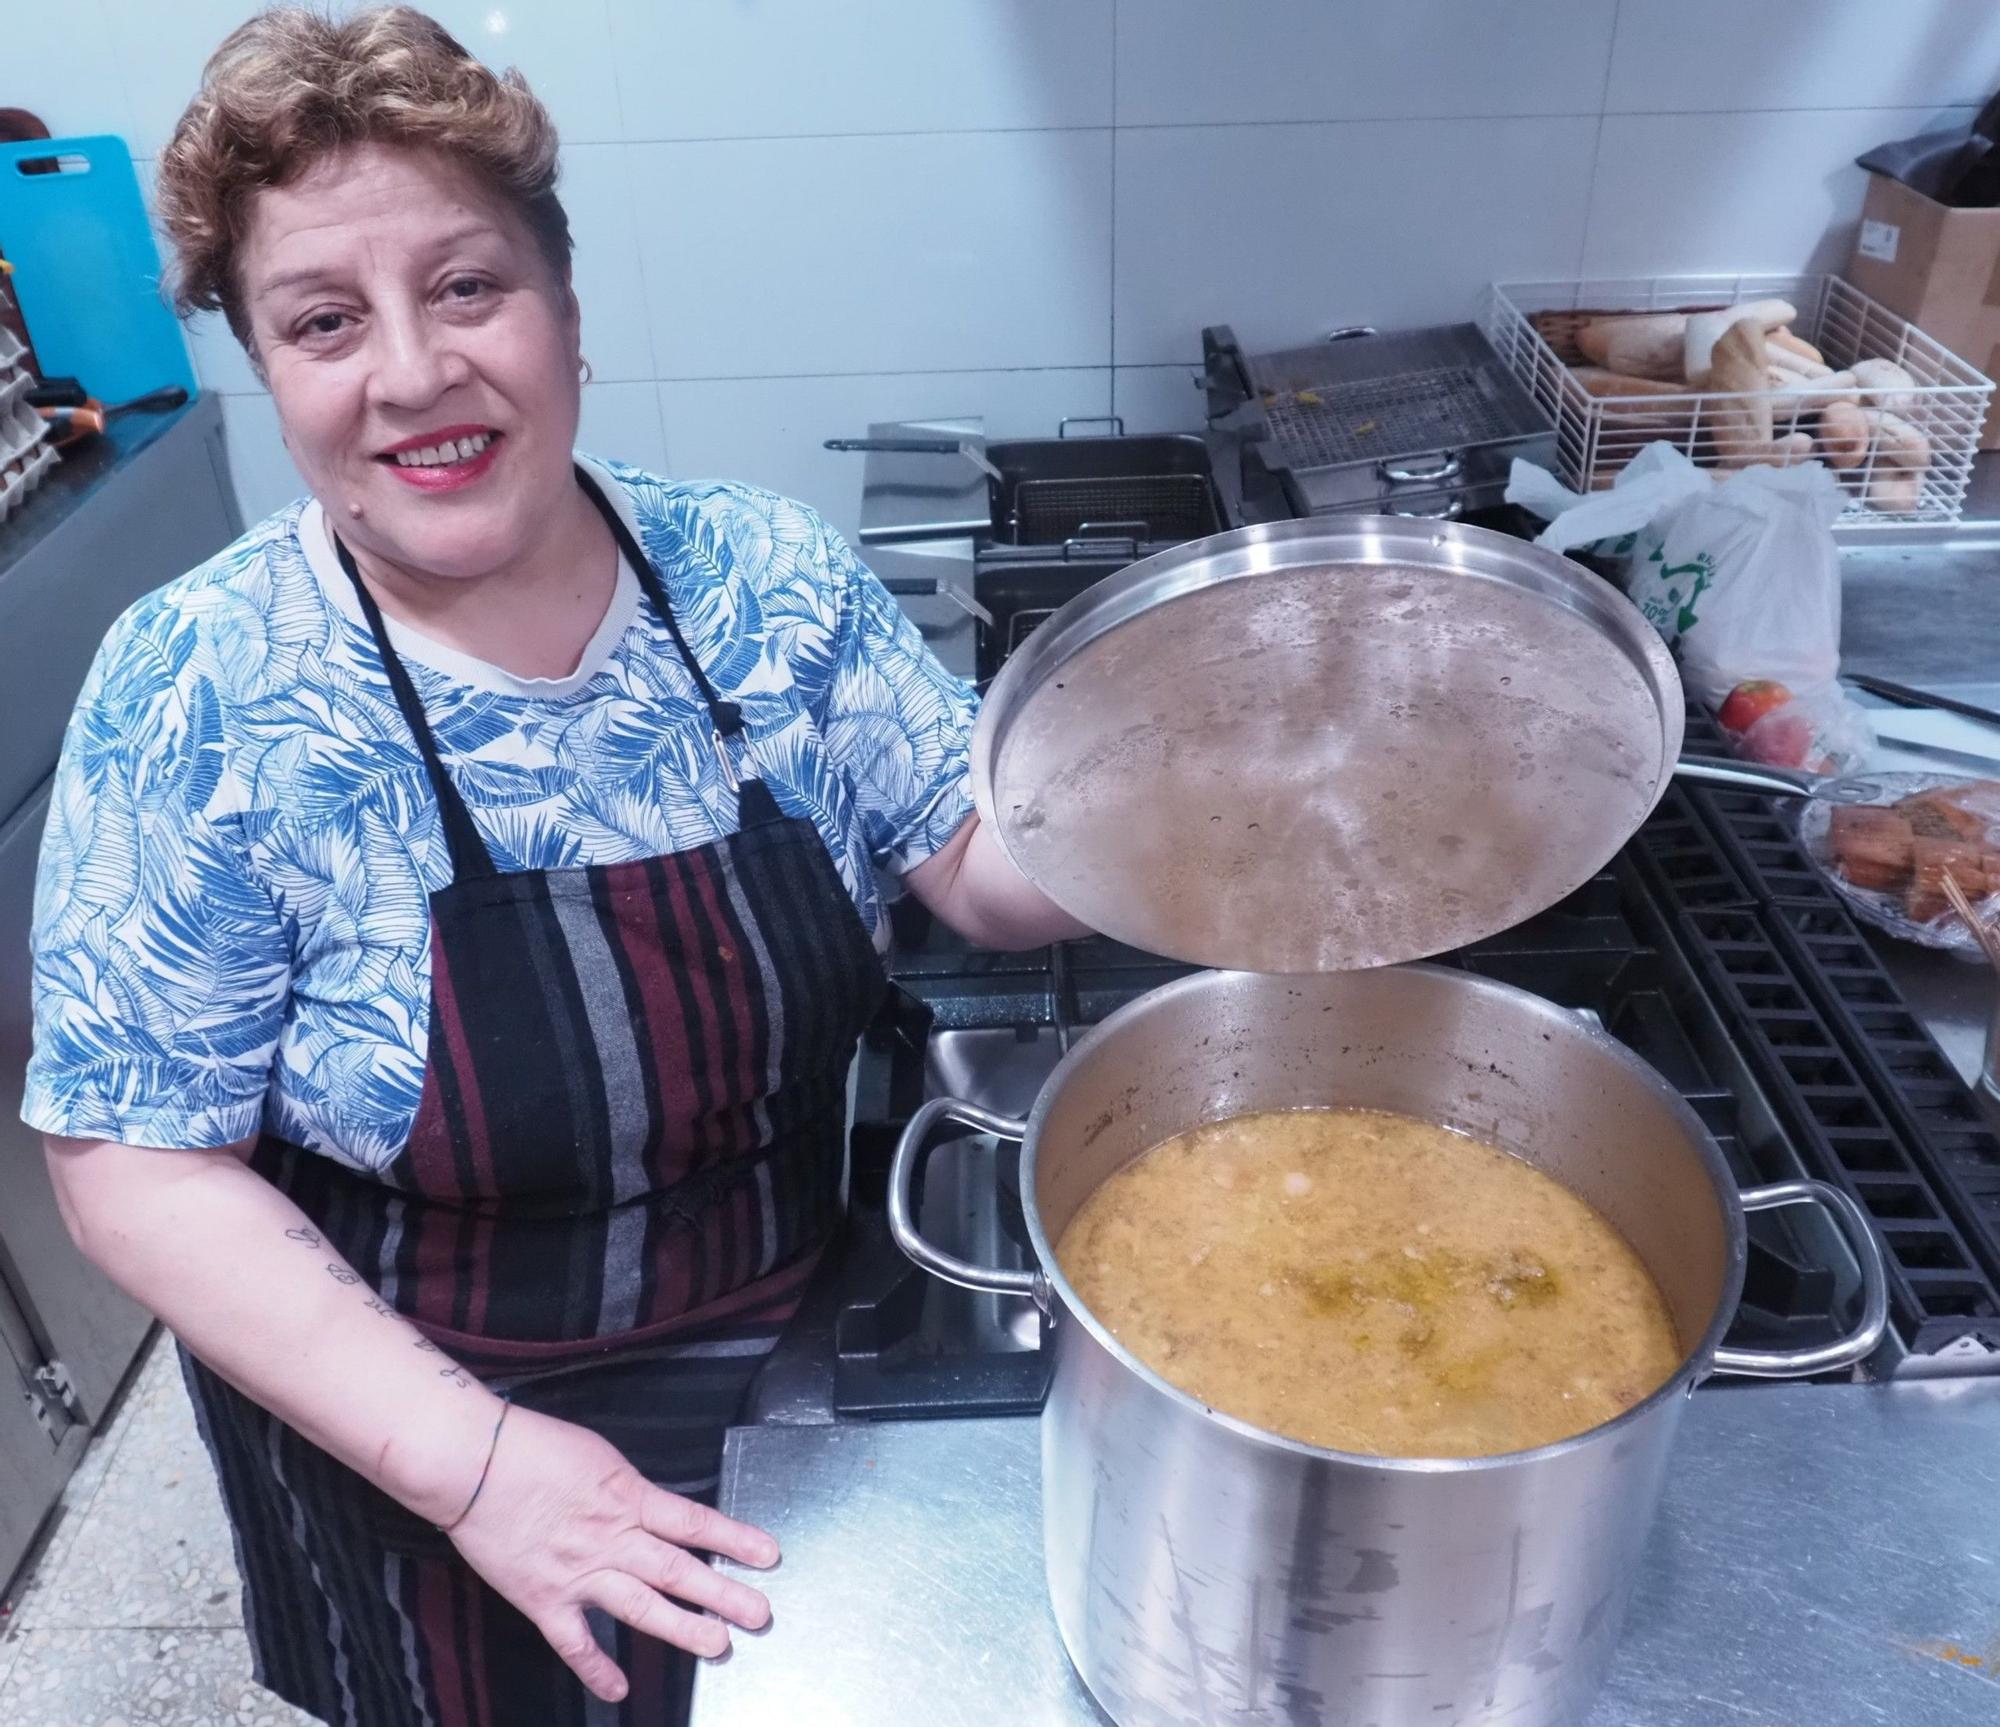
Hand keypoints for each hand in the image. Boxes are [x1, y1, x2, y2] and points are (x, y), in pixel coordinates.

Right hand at [445, 1404, 778, 1702]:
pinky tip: (618, 1689)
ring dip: (683, 1628)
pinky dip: (596, 1668)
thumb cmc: (533, 1448)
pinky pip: (575, 1642)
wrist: (473, 1464)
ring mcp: (579, 1574)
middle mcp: (612, 1541)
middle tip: (759, 1613)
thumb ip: (630, 1491)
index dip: (734, 1539)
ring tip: (719, 1645)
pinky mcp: (544, 1599)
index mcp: (628, 1499)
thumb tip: (654, 1509)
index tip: (767, 1554)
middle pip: (679, 1571)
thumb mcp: (600, 1457)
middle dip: (724, 1594)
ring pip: (641, 1608)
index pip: (695, 1523)